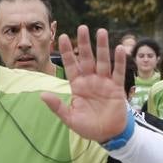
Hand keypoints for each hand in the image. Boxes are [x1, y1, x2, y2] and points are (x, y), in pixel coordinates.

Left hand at [42, 26, 128, 143]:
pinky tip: (119, 49)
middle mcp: (91, 80)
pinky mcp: (117, 88)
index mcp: (78, 85)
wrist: (108, 135)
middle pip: (87, 58)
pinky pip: (118, 72)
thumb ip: (58, 107)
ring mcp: (104, 83)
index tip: (63, 37)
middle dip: (84, 43)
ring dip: (102, 47)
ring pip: (103, 61)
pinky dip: (119, 61)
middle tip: (82, 27)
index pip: (71, 65)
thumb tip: (42, 95)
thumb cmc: (88, 127)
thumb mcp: (70, 118)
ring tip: (102, 31)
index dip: (68, 52)